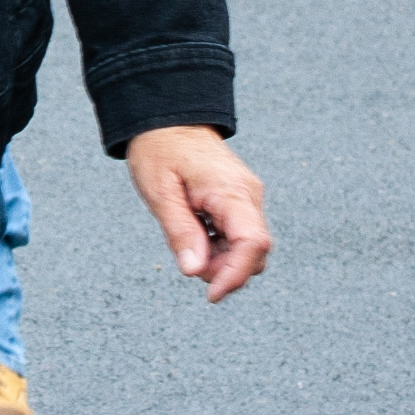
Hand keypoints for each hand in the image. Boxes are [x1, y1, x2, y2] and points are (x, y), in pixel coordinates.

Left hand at [126, 127, 270, 302]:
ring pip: (248, 247)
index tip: (210, 295)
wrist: (168, 120)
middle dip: (224, 269)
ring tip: (188, 241)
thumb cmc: (160, 150)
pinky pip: (240, 235)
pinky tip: (196, 232)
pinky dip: (220, 246)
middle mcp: (248, 195)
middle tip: (187, 257)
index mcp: (230, 191)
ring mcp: (247, 198)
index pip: (252, 243)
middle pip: (254, 252)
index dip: (235, 275)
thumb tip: (194, 272)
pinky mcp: (241, 201)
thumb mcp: (160, 193)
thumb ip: (180, 233)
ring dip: (221, 259)